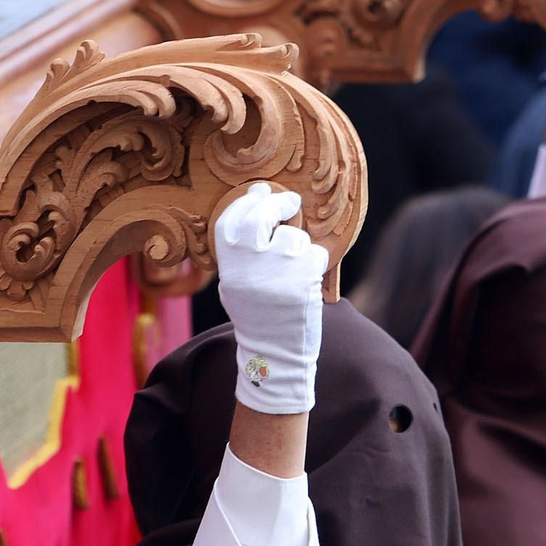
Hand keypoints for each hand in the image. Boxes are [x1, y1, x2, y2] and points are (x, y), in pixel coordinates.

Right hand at [215, 183, 328, 415]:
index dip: (245, 202)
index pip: (230, 222)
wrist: (275, 354)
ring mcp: (277, 273)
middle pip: (260, 217)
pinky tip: (307, 282)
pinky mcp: (303, 281)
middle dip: (276, 203)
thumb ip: (243, 255)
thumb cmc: (258, 317)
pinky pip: (315, 255)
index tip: (258, 190)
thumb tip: (257, 211)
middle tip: (290, 201)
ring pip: (294, 237)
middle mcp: (250, 268)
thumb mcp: (236, 286)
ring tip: (294, 269)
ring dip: (299, 246)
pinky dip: (315, 264)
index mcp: (229, 269)